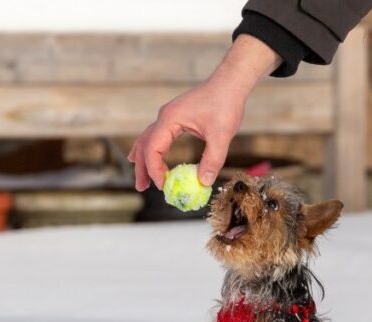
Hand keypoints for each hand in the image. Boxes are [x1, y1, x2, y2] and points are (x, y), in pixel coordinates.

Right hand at [129, 35, 281, 190]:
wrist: (230, 83)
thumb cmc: (226, 104)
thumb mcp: (221, 135)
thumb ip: (213, 159)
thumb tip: (204, 182)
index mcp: (170, 119)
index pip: (153, 148)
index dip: (155, 169)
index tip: (164, 185)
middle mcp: (165, 116)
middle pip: (144, 145)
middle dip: (142, 167)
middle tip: (141, 187)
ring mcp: (169, 116)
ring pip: (148, 140)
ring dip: (144, 159)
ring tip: (142, 179)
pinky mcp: (176, 117)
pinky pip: (158, 136)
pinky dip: (153, 150)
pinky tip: (155, 160)